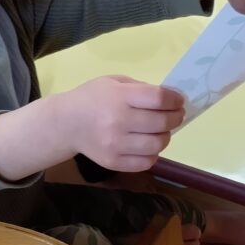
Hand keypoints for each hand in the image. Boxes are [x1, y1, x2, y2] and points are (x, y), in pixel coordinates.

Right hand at [58, 76, 185, 171]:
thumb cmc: (92, 98)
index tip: (178, 101)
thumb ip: (141, 89)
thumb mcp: (113, 82)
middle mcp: (118, 121)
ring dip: (166, 137)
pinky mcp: (113, 162)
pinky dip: (153, 154)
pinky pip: (146, 162)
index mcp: (119, 97)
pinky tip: (149, 146)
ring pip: (157, 144)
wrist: (66, 123)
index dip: (174, 100)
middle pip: (161, 122)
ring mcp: (115, 144)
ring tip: (161, 131)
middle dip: (175, 118)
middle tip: (176, 115)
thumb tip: (170, 99)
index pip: (158, 99)